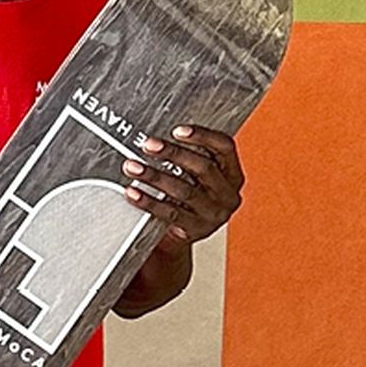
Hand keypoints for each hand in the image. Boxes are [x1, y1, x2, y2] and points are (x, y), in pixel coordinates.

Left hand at [116, 125, 244, 314]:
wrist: (179, 236)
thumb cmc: (185, 196)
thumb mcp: (194, 175)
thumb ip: (186, 156)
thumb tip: (157, 135)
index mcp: (232, 175)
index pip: (225, 148)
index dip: (202, 136)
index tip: (177, 130)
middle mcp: (228, 195)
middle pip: (204, 168)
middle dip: (173, 154)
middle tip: (148, 145)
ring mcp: (214, 215)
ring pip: (185, 191)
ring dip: (155, 176)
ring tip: (132, 166)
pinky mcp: (196, 231)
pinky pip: (171, 214)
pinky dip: (149, 201)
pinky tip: (133, 192)